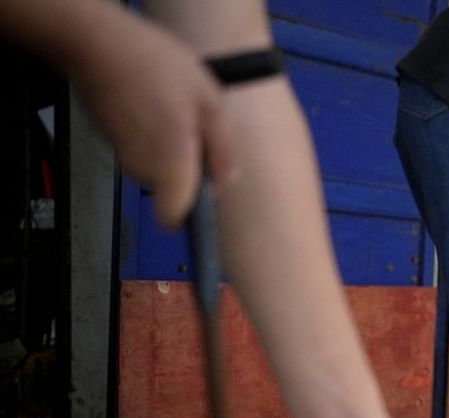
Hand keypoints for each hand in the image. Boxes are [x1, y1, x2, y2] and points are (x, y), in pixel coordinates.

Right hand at [68, 15, 237, 226]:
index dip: (191, 210)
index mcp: (171, 166)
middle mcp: (143, 170)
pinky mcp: (112, 141)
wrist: (98, 44)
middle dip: (187, 169)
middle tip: (195, 129)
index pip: (173, 219)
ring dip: (170, 149)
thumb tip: (227, 182)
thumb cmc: (158, 68)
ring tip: (173, 111)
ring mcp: (124, 157)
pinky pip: (141, 152)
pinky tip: (153, 105)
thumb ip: (222, 148)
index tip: (204, 185)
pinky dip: (151, 136)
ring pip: (157, 170)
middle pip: (170, 190)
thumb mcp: (209, 102)